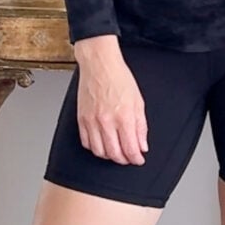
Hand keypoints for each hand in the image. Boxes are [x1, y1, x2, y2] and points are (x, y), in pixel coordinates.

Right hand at [72, 36, 147, 163]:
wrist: (100, 64)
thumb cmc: (119, 78)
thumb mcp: (138, 101)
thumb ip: (141, 126)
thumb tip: (142, 145)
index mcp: (124, 116)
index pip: (130, 148)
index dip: (136, 158)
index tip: (139, 159)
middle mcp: (107, 121)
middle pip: (114, 154)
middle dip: (124, 160)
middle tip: (129, 158)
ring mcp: (92, 121)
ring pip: (99, 151)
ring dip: (109, 156)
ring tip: (116, 152)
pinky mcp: (81, 119)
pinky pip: (87, 142)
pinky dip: (95, 148)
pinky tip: (102, 144)